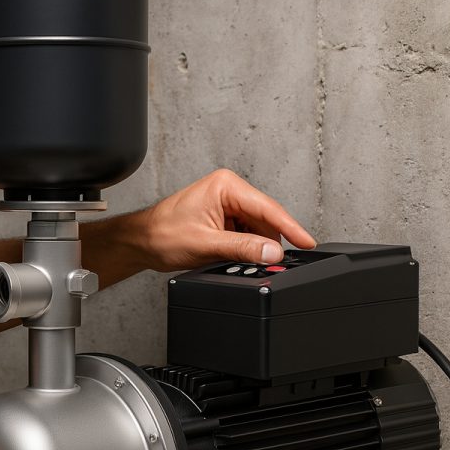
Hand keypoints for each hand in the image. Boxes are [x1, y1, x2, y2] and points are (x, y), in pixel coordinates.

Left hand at [137, 169, 315, 270]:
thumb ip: (243, 248)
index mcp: (225, 186)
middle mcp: (228, 190)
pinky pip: (245, 234)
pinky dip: (245, 248)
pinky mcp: (223, 218)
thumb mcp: (207, 244)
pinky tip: (233, 256)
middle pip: (265, 219)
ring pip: (256, 229)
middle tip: (269, 263)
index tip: (307, 242)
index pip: (267, 207)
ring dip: (253, 247)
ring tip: (234, 258)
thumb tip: (272, 252)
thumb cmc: (163, 234)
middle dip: (267, 242)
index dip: (290, 227)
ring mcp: (226, 204)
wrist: (143, 242)